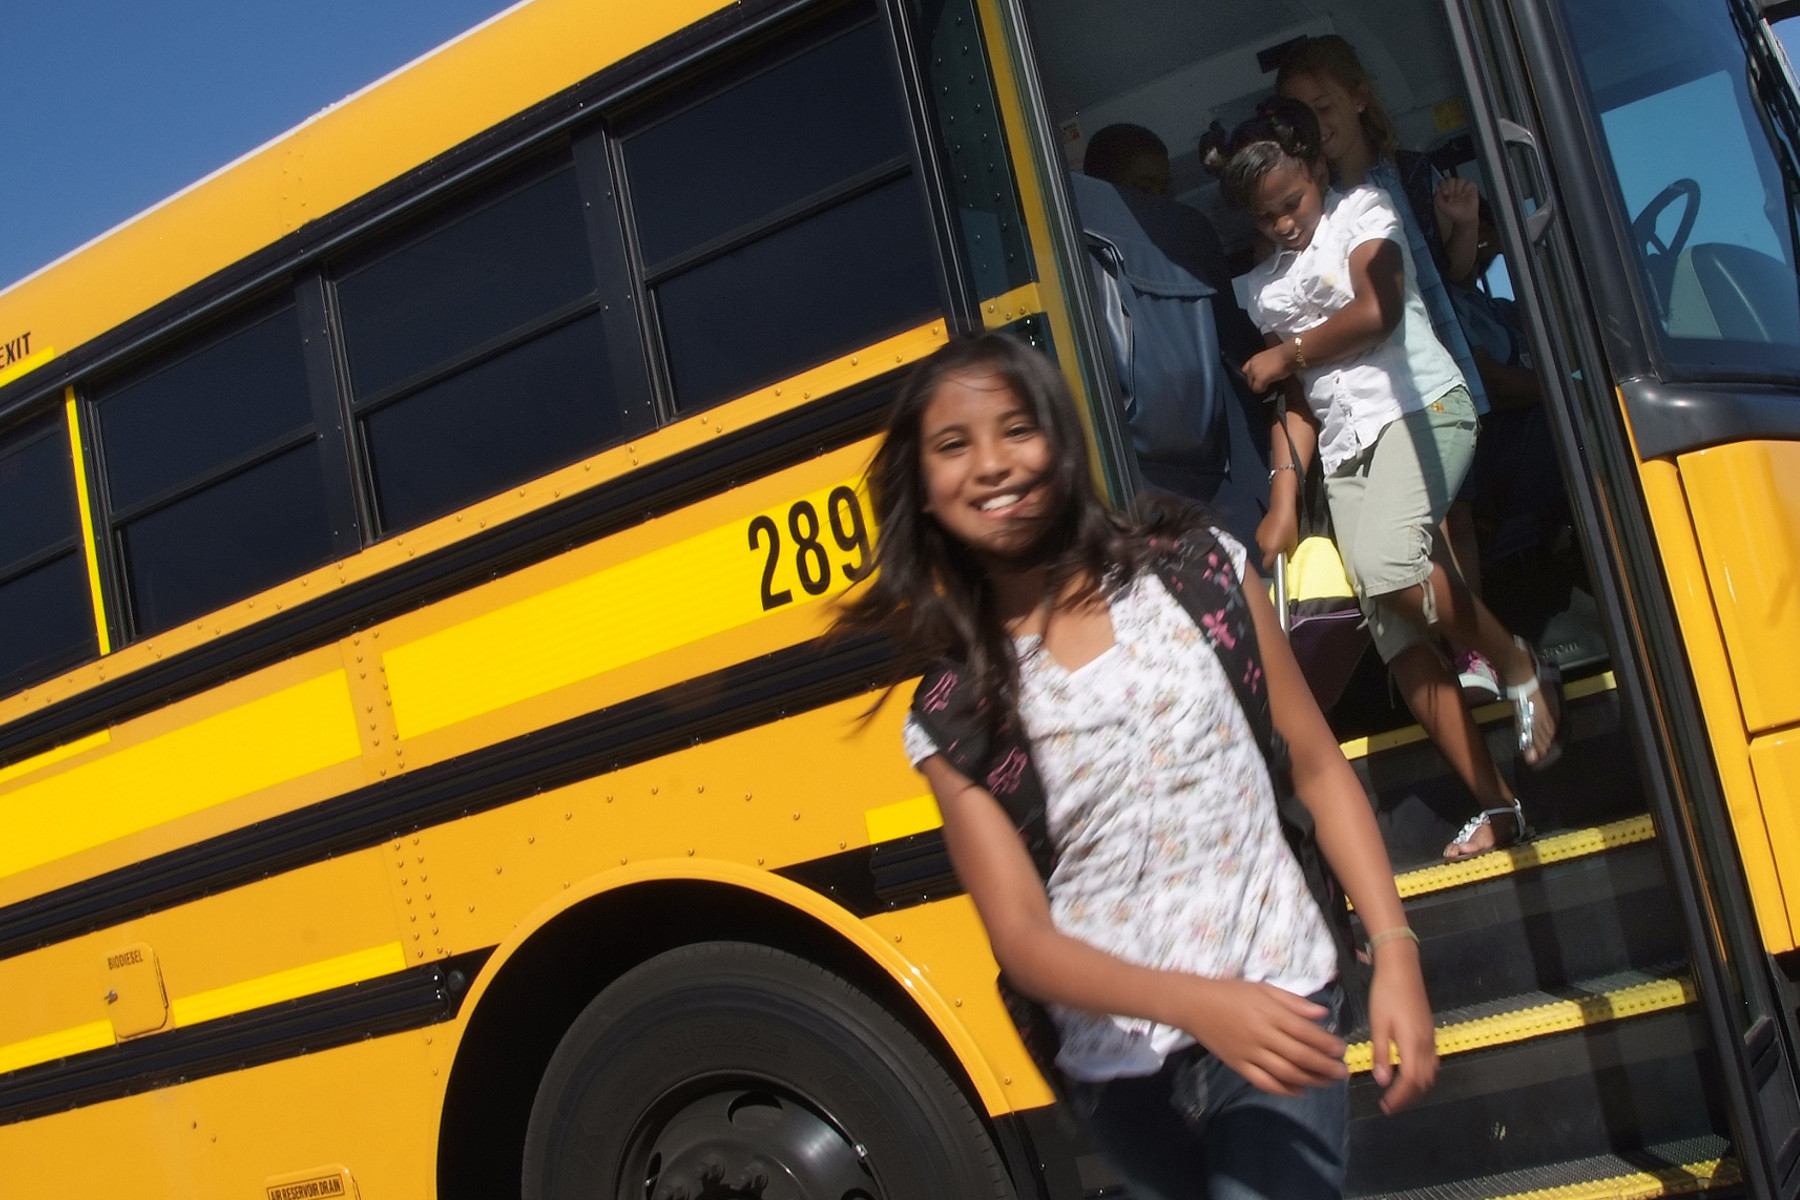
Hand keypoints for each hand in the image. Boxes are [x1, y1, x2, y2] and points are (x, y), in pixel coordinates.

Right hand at [1170, 978, 1347, 1095]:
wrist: (1194, 1004)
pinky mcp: (1239, 1065)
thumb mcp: (1263, 988)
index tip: (1342, 1049)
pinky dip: (1284, 1090)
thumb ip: (1293, 1001)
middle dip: (1325, 1066)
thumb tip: (1322, 1013)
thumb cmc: (1231, 992)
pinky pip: (1264, 1082)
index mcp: (1269, 1012)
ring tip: (1328, 1084)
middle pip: (1299, 1055)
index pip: (1305, 1031)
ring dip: (1310, 1080)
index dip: (1326, 1043)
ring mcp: (1249, 1053)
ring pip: (1285, 1072)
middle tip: (1342, 1072)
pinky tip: (1300, 1092)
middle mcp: (1261, 1034)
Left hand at [1244, 343, 1294, 392]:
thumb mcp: (1271, 359)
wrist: (1289, 354)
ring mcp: (1254, 372)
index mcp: (1254, 358)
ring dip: (1257, 386)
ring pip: (1250, 384)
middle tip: (1263, 384)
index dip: (1252, 375)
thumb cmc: (1284, 355)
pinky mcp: (1260, 379)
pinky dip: (1262, 390)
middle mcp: (1252, 365)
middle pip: (1247, 378)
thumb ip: (1265, 365)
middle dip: (1254, 381)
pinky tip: (1268, 388)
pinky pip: (1256, 389)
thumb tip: (1267, 371)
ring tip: (1265, 386)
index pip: (1246, 369)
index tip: (1258, 377)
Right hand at [1256, 502, 1299, 571]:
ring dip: (1269, 548)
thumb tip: (1287, 558)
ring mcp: (1258, 537)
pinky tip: (1274, 534)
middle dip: (1271, 556)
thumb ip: (1289, 553)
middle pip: (1264, 557)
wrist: (1281, 508)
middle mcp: (1261, 545)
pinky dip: (1267, 540)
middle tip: (1280, 552)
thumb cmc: (1289, 525)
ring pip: (1263, 548)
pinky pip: (1262, 540)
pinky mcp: (1258, 530)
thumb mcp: (1293, 542)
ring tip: (1278, 542)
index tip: (1277, 566)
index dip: (1272, 568)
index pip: (1266, 565)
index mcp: (1270, 550)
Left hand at [1366, 941, 1437, 1112]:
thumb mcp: (1378, 1025)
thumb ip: (1382, 1054)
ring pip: (1430, 1073)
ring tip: (1398, 1094)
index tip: (1386, 1107)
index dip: (1400, 1097)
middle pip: (1423, 1081)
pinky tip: (1410, 1073)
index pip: (1411, 1081)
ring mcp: (1431, 1038)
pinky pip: (1431, 1062)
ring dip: (1416, 1087)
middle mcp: (1427, 1044)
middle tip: (1390, 1105)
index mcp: (1413, 1044)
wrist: (1402, 969)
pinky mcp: (1429, 1031)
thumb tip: (1383, 1081)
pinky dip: (1422, 1075)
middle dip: (1408, 1097)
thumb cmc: (1386, 994)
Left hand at [1434, 176, 1479, 230]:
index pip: (1443, 181)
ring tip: (1458, 198)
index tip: (1445, 194)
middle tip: (1451, 199)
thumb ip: (1437, 197)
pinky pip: (1470, 183)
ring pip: (1461, 180)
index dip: (1443, 185)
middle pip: (1451, 179)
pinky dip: (1466, 189)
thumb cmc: (1453, 212)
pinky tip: (1464, 196)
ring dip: (1458, 189)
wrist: (1464, 218)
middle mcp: (1454, 186)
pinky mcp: (1472, 188)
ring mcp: (1463, 186)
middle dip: (1451, 189)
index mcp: (1446, 189)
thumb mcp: (1441, 206)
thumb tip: (1438, 188)